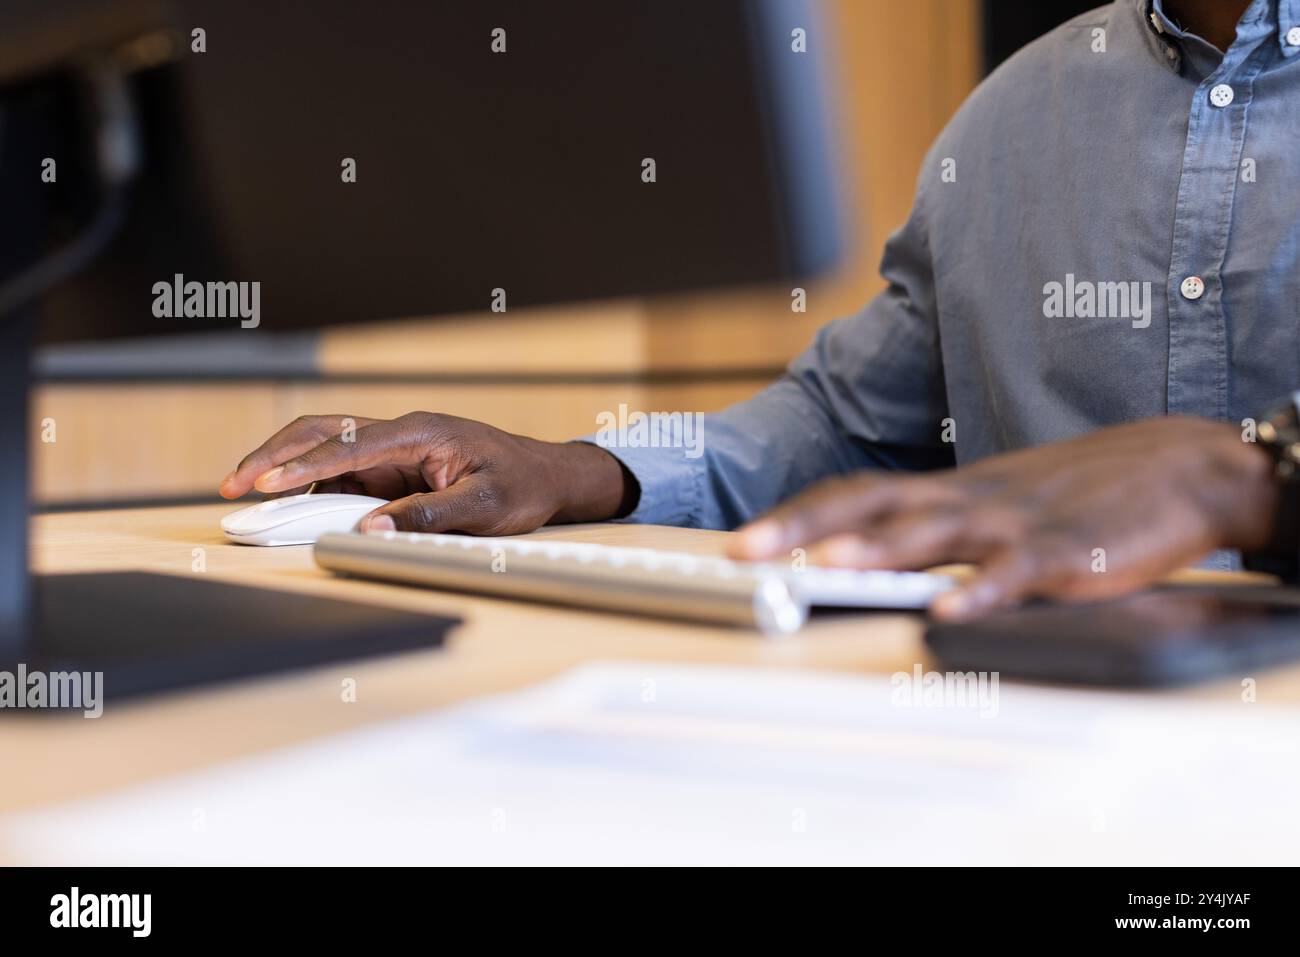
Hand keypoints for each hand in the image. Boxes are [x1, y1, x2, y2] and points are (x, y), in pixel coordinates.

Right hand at [219, 412, 633, 533]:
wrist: (549, 475)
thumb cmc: (522, 485)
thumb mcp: (484, 506)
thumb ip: (428, 516)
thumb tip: (372, 529)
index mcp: (421, 432)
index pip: (350, 445)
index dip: (305, 466)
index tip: (267, 484)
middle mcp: (402, 434)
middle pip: (323, 433)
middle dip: (273, 456)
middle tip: (233, 485)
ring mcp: (396, 449)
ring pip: (326, 448)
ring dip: (284, 468)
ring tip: (245, 497)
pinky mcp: (395, 468)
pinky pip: (344, 472)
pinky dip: (311, 486)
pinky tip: (289, 507)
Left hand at [728, 417, 1278, 619]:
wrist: (1184, 469)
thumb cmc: (1082, 492)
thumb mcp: (1001, 504)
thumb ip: (945, 529)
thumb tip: (880, 557)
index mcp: (952, 491)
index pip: (859, 496)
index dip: (798, 516)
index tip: (745, 540)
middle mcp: (970, 499)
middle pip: (873, 505)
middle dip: (804, 527)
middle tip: (746, 551)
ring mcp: (1016, 522)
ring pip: (935, 531)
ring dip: (878, 550)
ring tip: (827, 568)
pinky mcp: (1068, 552)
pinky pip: (1016, 573)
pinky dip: (980, 591)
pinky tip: (949, 611)